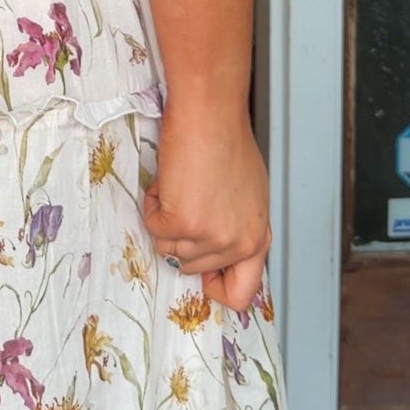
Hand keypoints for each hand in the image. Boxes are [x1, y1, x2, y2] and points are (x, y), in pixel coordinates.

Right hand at [142, 99, 271, 311]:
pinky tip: (168, 181)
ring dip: (165, 218)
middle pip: (193, 267)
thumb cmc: (227, 141)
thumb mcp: (247, 196)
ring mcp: (211, 237)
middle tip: (187, 200)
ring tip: (179, 185)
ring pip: (169, 249)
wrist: (210, 114)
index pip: (240, 295)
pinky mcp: (183, 222)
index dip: (213, 285)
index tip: (200, 268)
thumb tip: (213, 244)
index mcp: (258, 238)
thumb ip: (235, 226)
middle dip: (181, 236)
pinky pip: (152, 226)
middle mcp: (238, 244)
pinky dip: (152, 204)